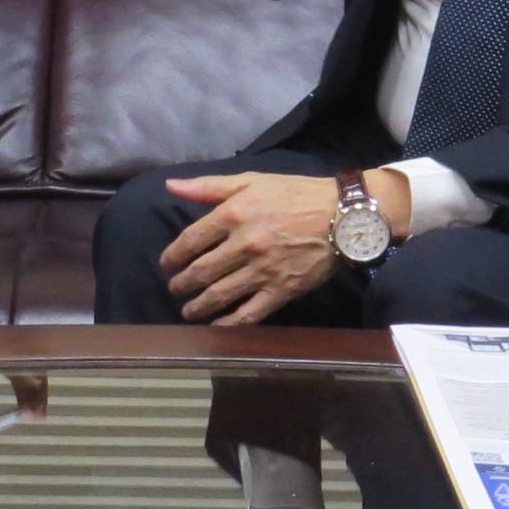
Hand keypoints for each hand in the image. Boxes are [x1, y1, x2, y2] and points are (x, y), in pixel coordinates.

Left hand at [160, 172, 340, 324]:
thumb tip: (170, 186)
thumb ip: (208, 186)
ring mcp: (263, 270)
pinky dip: (229, 324)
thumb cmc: (294, 194)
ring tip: (188, 311)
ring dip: (198, 306)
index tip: (166, 263)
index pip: (191, 239)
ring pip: (220, 295)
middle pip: (201, 271)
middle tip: (174, 289)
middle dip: (182, 284)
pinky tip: (217, 327)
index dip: (173, 255)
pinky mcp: (282, 291)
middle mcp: (244, 244)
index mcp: (234, 214)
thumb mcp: (250, 180)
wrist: (342, 216)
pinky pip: (249, 313)